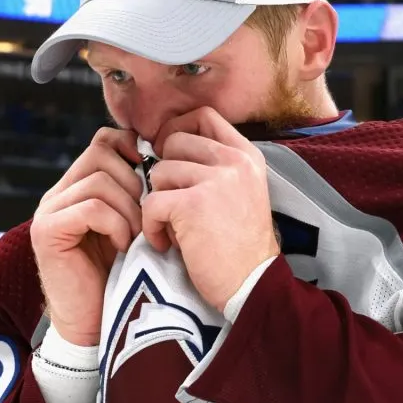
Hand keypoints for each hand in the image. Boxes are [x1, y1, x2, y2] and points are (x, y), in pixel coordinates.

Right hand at [31, 127, 143, 345]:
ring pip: (99, 180)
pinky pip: (92, 208)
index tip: (155, 180)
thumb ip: (137, 193)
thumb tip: (163, 160)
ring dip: (128, 208)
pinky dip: (115, 225)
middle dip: (134, 183)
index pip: (105, 140)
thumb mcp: (133, 224)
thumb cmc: (122, 274)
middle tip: (146, 217)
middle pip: (101, 153)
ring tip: (135, 236)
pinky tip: (121, 246)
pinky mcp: (47, 232)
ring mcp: (49, 210)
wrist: (95, 324)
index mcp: (78, 185)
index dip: (134, 150)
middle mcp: (58, 192)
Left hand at [143, 107, 279, 311]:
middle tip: (170, 202)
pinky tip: (165, 243)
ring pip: (159, 172)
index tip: (169, 155)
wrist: (251, 286)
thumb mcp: (240, 193)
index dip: (177, 129)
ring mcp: (216, 180)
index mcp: (247, 156)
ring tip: (172, 228)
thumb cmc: (239, 247)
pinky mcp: (193, 205)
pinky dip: (150, 226)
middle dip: (163, 172)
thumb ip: (214, 166)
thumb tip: (166, 147)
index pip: (204, 116)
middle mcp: (235, 161)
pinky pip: (151, 202)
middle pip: (175, 140)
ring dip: (157, 202)